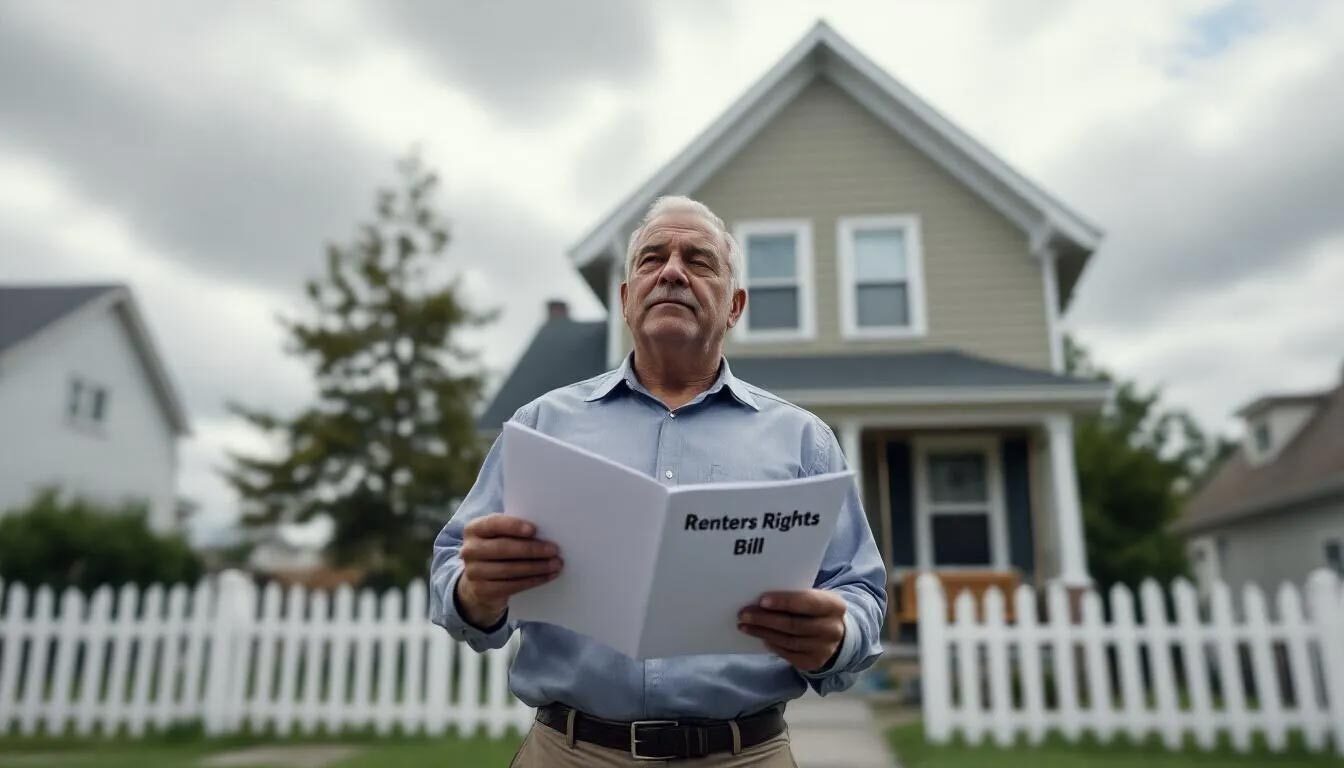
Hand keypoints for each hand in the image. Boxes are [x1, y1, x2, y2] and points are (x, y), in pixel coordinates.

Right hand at [455, 514, 561, 628]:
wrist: (478, 582)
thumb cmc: (497, 550)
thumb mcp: (499, 536)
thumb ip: (514, 530)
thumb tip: (546, 530)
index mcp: (474, 529)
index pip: (493, 524)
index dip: (513, 526)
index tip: (534, 530)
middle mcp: (469, 550)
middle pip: (503, 548)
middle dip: (531, 549)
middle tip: (554, 549)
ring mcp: (473, 572)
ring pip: (509, 569)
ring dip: (536, 567)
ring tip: (556, 564)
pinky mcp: (482, 591)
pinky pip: (511, 586)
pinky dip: (532, 581)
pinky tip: (547, 576)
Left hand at [738, 589, 846, 672]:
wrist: (835, 633)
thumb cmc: (816, 609)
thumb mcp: (815, 597)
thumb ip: (795, 596)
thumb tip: (761, 600)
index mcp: (834, 606)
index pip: (807, 602)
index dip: (784, 602)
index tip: (761, 600)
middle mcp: (832, 629)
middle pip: (794, 624)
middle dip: (765, 619)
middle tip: (743, 614)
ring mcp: (824, 649)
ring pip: (788, 641)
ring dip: (763, 633)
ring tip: (745, 626)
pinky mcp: (814, 662)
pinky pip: (788, 654)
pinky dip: (773, 645)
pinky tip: (762, 638)